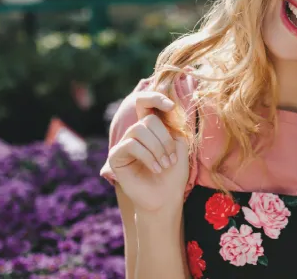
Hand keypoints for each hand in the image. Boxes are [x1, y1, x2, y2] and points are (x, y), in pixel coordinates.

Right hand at [107, 92, 190, 212]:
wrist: (166, 197)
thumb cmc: (174, 173)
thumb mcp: (180, 146)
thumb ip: (172, 126)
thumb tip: (165, 108)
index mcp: (152, 128)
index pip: (146, 102)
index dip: (156, 98)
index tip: (172, 106)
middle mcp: (137, 133)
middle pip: (149, 119)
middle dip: (165, 139)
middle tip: (171, 158)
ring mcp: (125, 143)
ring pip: (139, 130)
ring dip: (157, 148)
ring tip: (164, 165)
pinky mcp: (116, 156)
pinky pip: (131, 144)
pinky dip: (147, 156)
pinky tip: (155, 168)